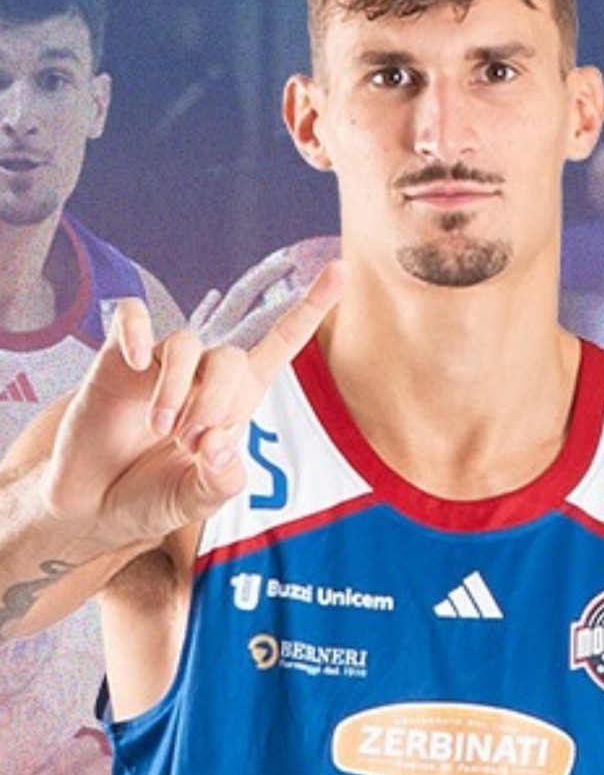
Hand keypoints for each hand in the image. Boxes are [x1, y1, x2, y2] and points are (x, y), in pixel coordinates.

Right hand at [43, 258, 343, 556]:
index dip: (308, 309)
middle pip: (228, 357)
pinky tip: (135, 365)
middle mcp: (201, 377)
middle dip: (214, 401)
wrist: (93, 505)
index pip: (278, 346)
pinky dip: (136, 334)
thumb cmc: (150, 497)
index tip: (339, 270)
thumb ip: (219, 482)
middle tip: (188, 443)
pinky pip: (132, 319)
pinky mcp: (118, 359)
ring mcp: (160, 366)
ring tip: (160, 431)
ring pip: (185, 344)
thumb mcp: (195, 502)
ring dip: (176, 390)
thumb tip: (222, 448)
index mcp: (234, 404)